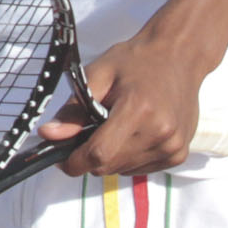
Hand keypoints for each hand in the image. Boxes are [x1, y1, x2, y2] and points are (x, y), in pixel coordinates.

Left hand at [37, 36, 210, 177]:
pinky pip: (141, 169)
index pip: (99, 154)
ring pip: (123, 170)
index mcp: (137, 109)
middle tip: (90, 130)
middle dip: (90, 156)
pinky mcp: (179, 155)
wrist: (178, 56)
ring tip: (116, 126)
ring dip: (111, 156)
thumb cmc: (136, 61)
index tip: (62, 159)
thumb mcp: (98, 75)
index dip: (75, 161)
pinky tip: (134, 132)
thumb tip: (48, 135)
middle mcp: (159, 132)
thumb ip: (73, 109)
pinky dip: (129, 157)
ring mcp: (172, 146)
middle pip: (109, 166)